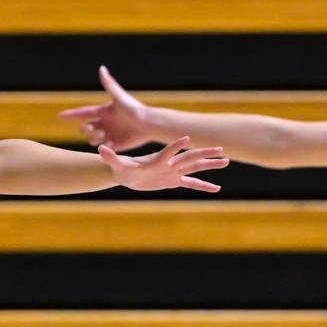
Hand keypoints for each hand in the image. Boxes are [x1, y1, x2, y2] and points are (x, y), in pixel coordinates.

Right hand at [58, 67, 162, 149]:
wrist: (149, 124)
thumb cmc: (135, 109)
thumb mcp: (119, 97)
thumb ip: (109, 84)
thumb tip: (101, 68)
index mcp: (103, 111)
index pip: (83, 113)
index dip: (70, 115)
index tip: (59, 116)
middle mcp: (105, 122)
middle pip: (86, 127)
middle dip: (85, 129)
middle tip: (92, 128)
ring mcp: (110, 134)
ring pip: (93, 139)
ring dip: (95, 138)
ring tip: (104, 136)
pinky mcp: (116, 144)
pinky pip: (104, 148)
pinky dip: (104, 147)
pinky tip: (111, 143)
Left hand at [98, 137, 226, 193]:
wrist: (126, 173)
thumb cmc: (120, 168)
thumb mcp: (115, 164)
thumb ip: (110, 156)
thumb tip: (100, 148)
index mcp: (157, 159)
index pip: (168, 151)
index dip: (175, 145)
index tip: (187, 138)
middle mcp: (168, 163)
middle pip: (188, 157)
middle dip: (203, 153)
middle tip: (220, 148)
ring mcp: (173, 171)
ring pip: (194, 168)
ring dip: (209, 165)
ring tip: (226, 161)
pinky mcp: (173, 180)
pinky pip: (191, 184)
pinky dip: (203, 187)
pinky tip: (216, 189)